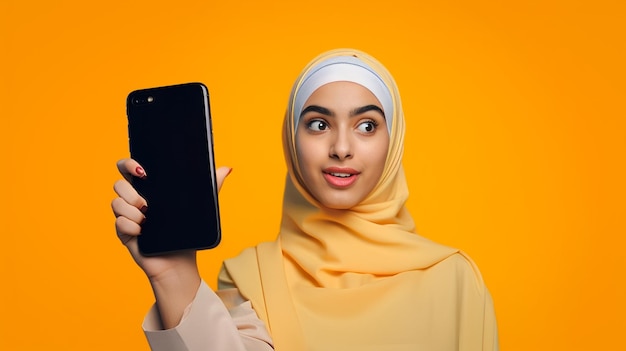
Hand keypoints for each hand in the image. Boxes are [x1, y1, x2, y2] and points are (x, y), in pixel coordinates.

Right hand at [111, 158, 231, 279]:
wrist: (181, 262)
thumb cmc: (187, 234)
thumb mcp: (200, 207)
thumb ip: (212, 186)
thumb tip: (227, 168)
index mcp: (149, 190)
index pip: (129, 169)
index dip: (128, 164)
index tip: (143, 171)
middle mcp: (135, 201)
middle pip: (119, 184)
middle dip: (131, 191)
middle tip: (147, 203)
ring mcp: (128, 217)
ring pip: (116, 203)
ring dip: (133, 211)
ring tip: (148, 220)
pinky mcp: (124, 234)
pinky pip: (118, 224)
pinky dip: (130, 226)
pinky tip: (143, 232)